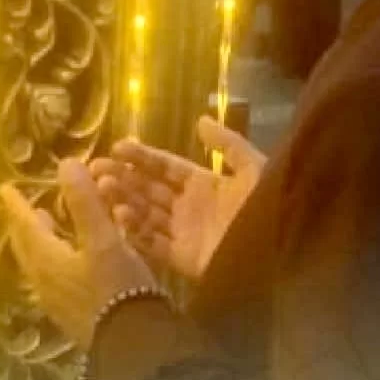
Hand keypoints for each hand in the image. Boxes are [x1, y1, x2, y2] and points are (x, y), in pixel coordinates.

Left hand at [0, 158, 157, 350]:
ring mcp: (57, 298)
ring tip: (44, 223)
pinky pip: (52, 275)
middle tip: (21, 206)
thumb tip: (66, 163)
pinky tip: (67, 257)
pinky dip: (53, 256)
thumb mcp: (103, 239)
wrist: (131, 342)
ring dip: (38, 240)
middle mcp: (45, 279)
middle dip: (23, 223)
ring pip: (39, 262)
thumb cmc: (115, 286)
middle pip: (26, 246)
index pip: (26, 225)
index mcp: (47, 259)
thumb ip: (84, 202)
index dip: (17, 205)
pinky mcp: (72, 310)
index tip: (4, 188)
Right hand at [90, 116, 265, 280]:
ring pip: (147, 214)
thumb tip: (200, 119)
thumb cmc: (269, 206)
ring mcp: (184, 234)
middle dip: (124, 177)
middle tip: (97, 167)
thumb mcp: (254, 168)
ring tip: (104, 187)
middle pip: (150, 189)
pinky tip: (119, 216)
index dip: (143, 157)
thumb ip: (227, 145)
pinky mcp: (184, 260)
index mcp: (205, 184)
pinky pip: (154, 244)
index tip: (118, 146)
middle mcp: (189, 207)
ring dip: (124, 200)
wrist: (281, 252)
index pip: (166, 167)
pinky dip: (136, 231)